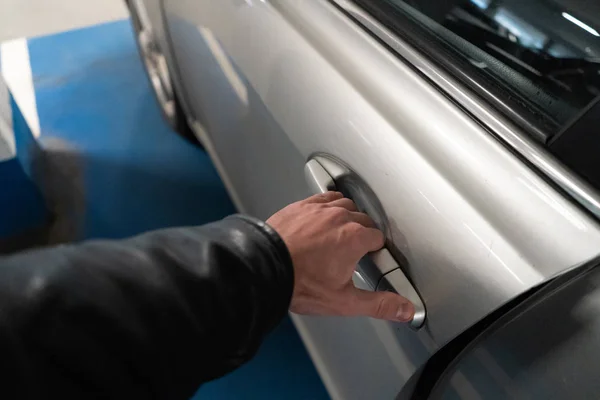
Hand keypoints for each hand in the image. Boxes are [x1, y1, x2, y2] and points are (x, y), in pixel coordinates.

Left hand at [267, 192, 414, 321]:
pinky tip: (325, 215)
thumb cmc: (299, 283)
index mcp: (355, 238)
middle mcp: (340, 218)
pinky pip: (325, 197)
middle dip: (364, 234)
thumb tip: (403, 309)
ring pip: (346, 206)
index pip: (378, 238)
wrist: (264, 269)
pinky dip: (330, 205)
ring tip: (342, 233)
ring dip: (348, 218)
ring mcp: (319, 209)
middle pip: (364, 220)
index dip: (376, 250)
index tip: (370, 258)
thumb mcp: (344, 301)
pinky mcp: (301, 206)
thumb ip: (378, 304)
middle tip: (356, 251)